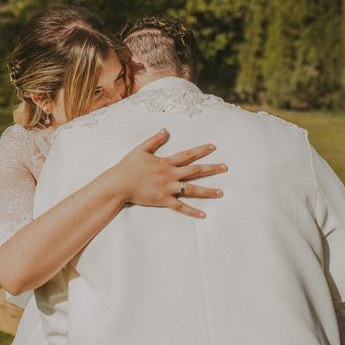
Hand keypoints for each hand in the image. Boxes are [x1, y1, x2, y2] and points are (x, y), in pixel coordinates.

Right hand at [108, 129, 226, 218]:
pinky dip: (192, 211)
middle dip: (211, 169)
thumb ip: (154, 140)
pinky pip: (180, 207)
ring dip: (207, 191)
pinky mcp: (163, 200)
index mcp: (166, 162)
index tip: (213, 147)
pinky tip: (203, 214)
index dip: (201, 150)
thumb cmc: (128, 166)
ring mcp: (168, 188)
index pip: (187, 155)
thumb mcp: (141, 149)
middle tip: (226, 167)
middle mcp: (170, 174)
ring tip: (221, 192)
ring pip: (192, 189)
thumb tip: (165, 130)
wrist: (119, 183)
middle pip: (195, 171)